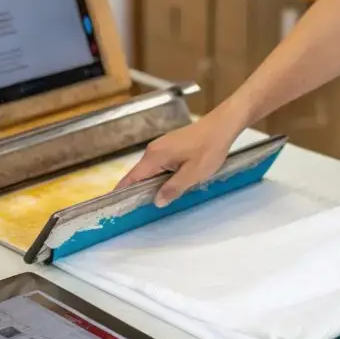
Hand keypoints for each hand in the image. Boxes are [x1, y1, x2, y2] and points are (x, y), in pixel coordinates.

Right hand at [115, 111, 243, 206]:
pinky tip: (167, 187)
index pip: (131, 178)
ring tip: (152, 203)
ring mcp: (161, 147)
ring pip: (149, 170)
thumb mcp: (193, 174)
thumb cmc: (209, 149)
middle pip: (138, 175)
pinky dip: (158, 177)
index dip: (122, 192)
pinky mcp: (169, 146)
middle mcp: (153, 150)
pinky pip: (158, 165)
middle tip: (138, 212)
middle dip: (136, 192)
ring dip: (150, 185)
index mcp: (155, 156)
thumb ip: (173, 188)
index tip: (117, 208)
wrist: (222, 126)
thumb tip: (156, 202)